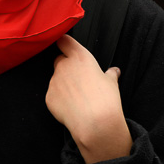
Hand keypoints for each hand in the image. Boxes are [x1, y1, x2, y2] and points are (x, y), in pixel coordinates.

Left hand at [46, 35, 130, 163]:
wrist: (95, 123)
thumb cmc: (105, 99)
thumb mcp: (112, 83)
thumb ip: (110, 74)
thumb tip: (114, 71)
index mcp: (80, 57)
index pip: (64, 40)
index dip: (63, 42)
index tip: (65, 46)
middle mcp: (64, 65)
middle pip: (59, 60)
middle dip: (65, 66)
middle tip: (78, 79)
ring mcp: (54, 81)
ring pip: (56, 79)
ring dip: (63, 85)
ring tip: (77, 98)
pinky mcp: (49, 97)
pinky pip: (53, 95)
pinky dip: (59, 100)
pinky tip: (71, 107)